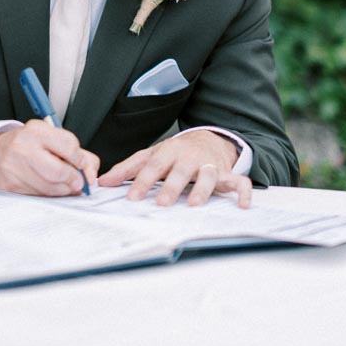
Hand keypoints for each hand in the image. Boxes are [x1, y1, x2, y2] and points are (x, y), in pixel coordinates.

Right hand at [0, 121, 99, 196]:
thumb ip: (77, 153)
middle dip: (73, 180)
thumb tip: (90, 175)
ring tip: (63, 185)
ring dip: (63, 191)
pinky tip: (46, 188)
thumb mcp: (50, 139)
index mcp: (36, 131)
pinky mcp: (10, 186)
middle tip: (77, 183)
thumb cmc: (28, 146)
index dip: (80, 160)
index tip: (81, 165)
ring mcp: (14, 167)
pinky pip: (38, 196)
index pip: (69, 146)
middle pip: (59, 171)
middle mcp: (23, 146)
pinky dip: (48, 196)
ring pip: (50, 188)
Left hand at [98, 130, 251, 207]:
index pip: (153, 167)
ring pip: (208, 176)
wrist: (208, 139)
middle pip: (179, 172)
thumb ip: (128, 169)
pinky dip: (243, 192)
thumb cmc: (175, 152)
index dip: (142, 181)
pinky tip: (242, 205)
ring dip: (202, 190)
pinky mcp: (227, 174)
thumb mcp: (151, 155)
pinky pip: (240, 182)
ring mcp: (209, 165)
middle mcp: (189, 158)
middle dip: (171, 187)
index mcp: (168, 152)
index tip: (131, 197)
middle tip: (162, 204)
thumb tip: (102, 182)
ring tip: (194, 204)